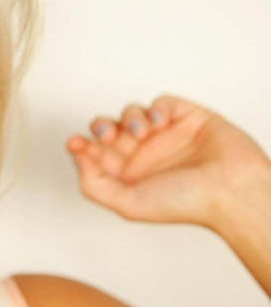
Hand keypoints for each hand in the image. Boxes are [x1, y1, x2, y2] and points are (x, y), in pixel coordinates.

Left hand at [66, 94, 270, 230]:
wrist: (231, 190)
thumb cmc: (186, 203)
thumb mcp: (128, 203)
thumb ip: (95, 184)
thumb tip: (78, 158)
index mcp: (128, 174)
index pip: (96, 153)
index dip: (82, 145)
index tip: (74, 142)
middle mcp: (143, 154)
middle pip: (109, 129)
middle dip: (102, 127)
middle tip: (109, 135)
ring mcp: (164, 135)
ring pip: (131, 113)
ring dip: (130, 117)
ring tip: (142, 133)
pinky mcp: (185, 117)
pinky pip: (161, 103)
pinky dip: (156, 109)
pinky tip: (161, 124)